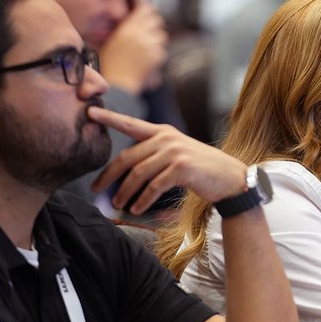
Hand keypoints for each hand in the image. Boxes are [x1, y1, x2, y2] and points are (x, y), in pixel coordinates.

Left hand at [88, 106, 246, 212]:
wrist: (231, 179)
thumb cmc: (202, 170)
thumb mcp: (177, 154)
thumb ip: (155, 152)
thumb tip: (128, 165)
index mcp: (163, 132)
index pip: (130, 123)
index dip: (109, 118)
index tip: (89, 112)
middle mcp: (167, 138)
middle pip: (128, 157)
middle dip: (109, 175)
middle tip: (96, 189)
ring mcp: (174, 152)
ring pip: (138, 173)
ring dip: (125, 191)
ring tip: (117, 204)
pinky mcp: (181, 168)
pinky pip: (153, 186)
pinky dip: (142, 199)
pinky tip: (136, 209)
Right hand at [98, 3, 168, 94]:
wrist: (118, 85)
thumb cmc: (110, 66)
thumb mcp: (109, 42)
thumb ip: (121, 29)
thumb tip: (130, 21)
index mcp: (127, 29)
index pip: (145, 10)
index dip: (148, 11)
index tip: (148, 14)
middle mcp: (140, 34)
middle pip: (157, 20)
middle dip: (154, 26)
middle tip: (149, 33)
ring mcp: (150, 45)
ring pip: (162, 36)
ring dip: (156, 40)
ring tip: (147, 49)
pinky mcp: (157, 56)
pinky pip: (162, 50)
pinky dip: (157, 54)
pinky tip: (148, 60)